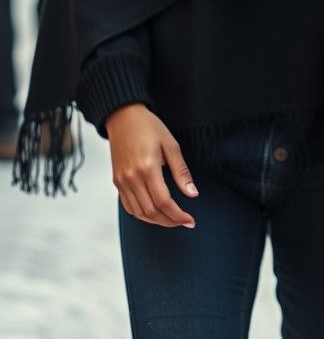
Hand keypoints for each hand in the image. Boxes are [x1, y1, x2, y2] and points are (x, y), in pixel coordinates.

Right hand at [106, 103, 198, 228]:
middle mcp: (132, 178)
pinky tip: (154, 212)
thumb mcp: (171, 145)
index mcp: (148, 168)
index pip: (164, 202)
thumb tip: (192, 194)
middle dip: (169, 221)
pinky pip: (128, 206)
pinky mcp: (116, 181)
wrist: (122, 117)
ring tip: (172, 219)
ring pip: (139, 213)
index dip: (178, 215)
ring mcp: (121, 181)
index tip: (190, 220)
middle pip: (151, 211)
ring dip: (156, 221)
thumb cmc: (149, 127)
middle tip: (184, 221)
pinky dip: (142, 214)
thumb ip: (181, 172)